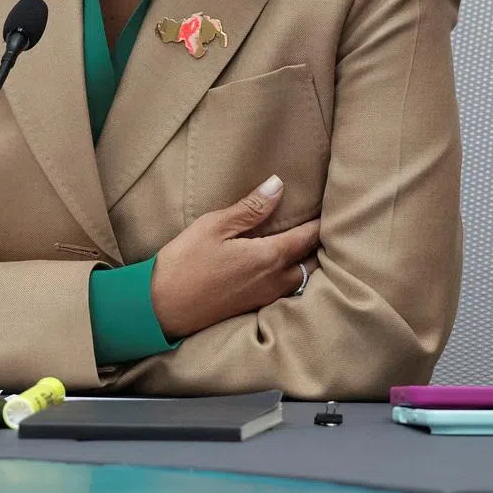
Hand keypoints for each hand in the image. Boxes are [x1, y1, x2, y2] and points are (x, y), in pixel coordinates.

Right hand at [150, 175, 319, 339]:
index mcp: (268, 258)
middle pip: (312, 263)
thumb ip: (250, 208)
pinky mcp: (253, 308)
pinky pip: (285, 291)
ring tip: (305, 245)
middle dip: (319, 245)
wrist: (162, 307)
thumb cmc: (185, 262)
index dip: (320, 223)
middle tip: (322, 226)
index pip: (307, 238)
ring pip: (300, 280)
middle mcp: (274, 281)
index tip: (329, 209)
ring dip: (306, 263)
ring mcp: (265, 298)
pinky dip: (291, 277)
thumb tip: (278, 185)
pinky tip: (280, 267)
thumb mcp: (214, 226)